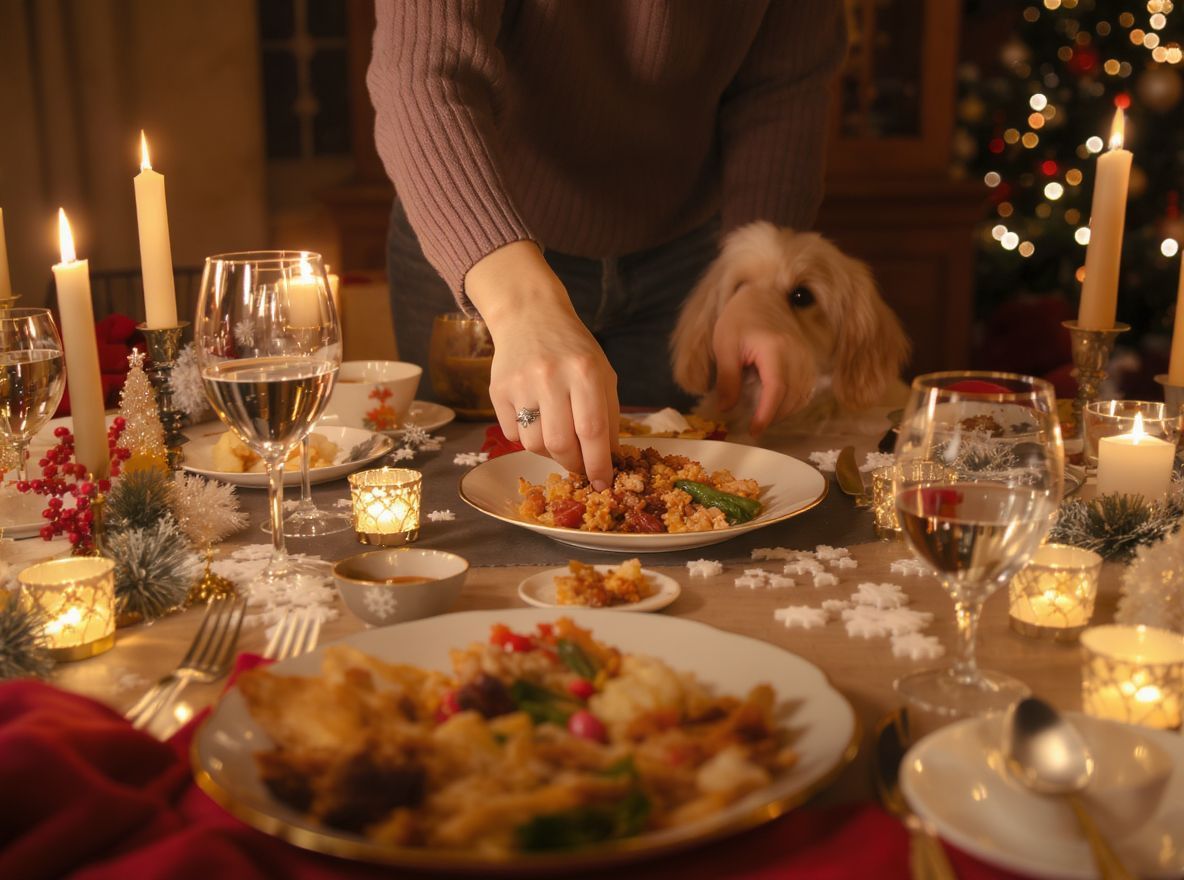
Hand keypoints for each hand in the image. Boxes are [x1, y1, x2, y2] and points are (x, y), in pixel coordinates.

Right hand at [465, 242, 619, 489]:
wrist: (529, 316)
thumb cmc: (573, 348)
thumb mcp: (602, 372)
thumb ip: (608, 415)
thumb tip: (609, 460)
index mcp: (584, 372)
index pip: (592, 430)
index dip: (599, 464)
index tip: (603, 483)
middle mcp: (550, 377)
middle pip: (561, 444)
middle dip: (574, 465)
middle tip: (581, 467)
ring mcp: (520, 384)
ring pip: (534, 445)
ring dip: (550, 454)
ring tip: (559, 439)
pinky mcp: (497, 390)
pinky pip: (512, 434)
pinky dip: (528, 438)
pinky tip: (537, 421)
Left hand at [711, 286, 813, 434]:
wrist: (761, 294)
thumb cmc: (739, 319)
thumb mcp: (725, 347)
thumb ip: (727, 379)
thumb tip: (726, 409)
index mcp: (775, 349)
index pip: (776, 389)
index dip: (767, 413)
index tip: (754, 430)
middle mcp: (796, 353)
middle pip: (792, 396)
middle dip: (774, 416)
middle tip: (753, 426)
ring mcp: (805, 355)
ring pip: (802, 394)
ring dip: (785, 411)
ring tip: (764, 417)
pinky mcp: (808, 357)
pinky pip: (807, 387)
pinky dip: (795, 401)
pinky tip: (778, 405)